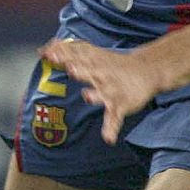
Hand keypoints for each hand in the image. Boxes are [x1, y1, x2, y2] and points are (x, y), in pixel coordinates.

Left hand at [40, 37, 155, 143]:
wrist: (147, 70)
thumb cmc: (112, 64)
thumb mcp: (92, 55)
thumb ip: (68, 53)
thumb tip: (42, 50)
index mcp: (93, 63)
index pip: (77, 57)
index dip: (63, 55)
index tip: (47, 53)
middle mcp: (101, 75)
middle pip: (90, 71)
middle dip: (80, 71)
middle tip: (71, 69)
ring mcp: (111, 90)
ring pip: (102, 93)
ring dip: (95, 95)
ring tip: (87, 96)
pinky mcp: (121, 105)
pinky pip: (115, 118)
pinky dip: (111, 128)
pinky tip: (108, 138)